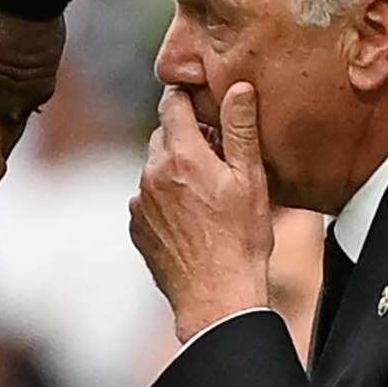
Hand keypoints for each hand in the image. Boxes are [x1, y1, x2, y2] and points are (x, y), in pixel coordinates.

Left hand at [133, 83, 274, 342]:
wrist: (217, 298)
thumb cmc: (241, 241)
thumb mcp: (251, 180)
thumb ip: (241, 129)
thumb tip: (239, 88)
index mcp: (182, 157)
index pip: (172, 104)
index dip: (186, 97)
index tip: (200, 100)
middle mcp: (152, 175)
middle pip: (163, 136)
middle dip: (186, 138)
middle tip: (216, 156)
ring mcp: (139, 203)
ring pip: (155, 169)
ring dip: (174, 171)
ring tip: (206, 195)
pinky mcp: (136, 228)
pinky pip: (148, 200)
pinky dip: (165, 200)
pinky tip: (191, 219)